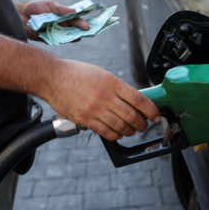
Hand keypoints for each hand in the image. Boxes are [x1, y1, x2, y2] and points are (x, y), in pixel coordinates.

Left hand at [18, 0, 88, 40]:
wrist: (21, 16)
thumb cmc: (36, 7)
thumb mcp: (50, 5)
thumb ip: (61, 9)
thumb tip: (74, 11)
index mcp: (64, 17)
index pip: (76, 20)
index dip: (82, 23)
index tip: (88, 25)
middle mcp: (62, 26)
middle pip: (74, 30)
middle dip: (81, 31)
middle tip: (86, 31)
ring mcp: (56, 33)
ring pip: (67, 37)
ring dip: (73, 37)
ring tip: (78, 36)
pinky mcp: (49, 40)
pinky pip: (57, 41)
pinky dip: (62, 41)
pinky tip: (66, 40)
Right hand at [41, 60, 160, 140]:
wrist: (52, 78)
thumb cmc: (77, 73)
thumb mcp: (102, 74)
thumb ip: (118, 88)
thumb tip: (134, 101)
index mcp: (113, 82)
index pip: (139, 99)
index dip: (151, 110)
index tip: (156, 116)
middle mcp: (106, 96)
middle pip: (132, 116)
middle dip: (142, 124)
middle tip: (144, 125)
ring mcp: (95, 109)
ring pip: (121, 127)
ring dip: (130, 131)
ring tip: (131, 130)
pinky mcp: (85, 119)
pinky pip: (106, 132)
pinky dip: (115, 136)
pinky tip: (117, 134)